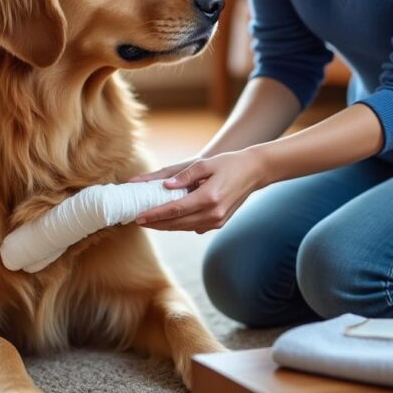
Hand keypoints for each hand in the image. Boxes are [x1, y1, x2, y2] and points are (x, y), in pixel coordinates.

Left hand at [135, 149, 267, 232]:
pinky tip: (168, 219)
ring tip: (149, 221)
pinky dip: (179, 224)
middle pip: (177, 223)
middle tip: (138, 220)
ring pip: (184, 228)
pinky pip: (194, 227)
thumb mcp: (205, 164)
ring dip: (166, 226)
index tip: (139, 216)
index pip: (174, 209)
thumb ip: (184, 176)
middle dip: (156, 223)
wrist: (254, 172)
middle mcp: (213, 213)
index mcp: (208, 197)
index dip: (155, 214)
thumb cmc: (229, 164)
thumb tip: (165, 186)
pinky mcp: (219, 223)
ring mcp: (217, 221)